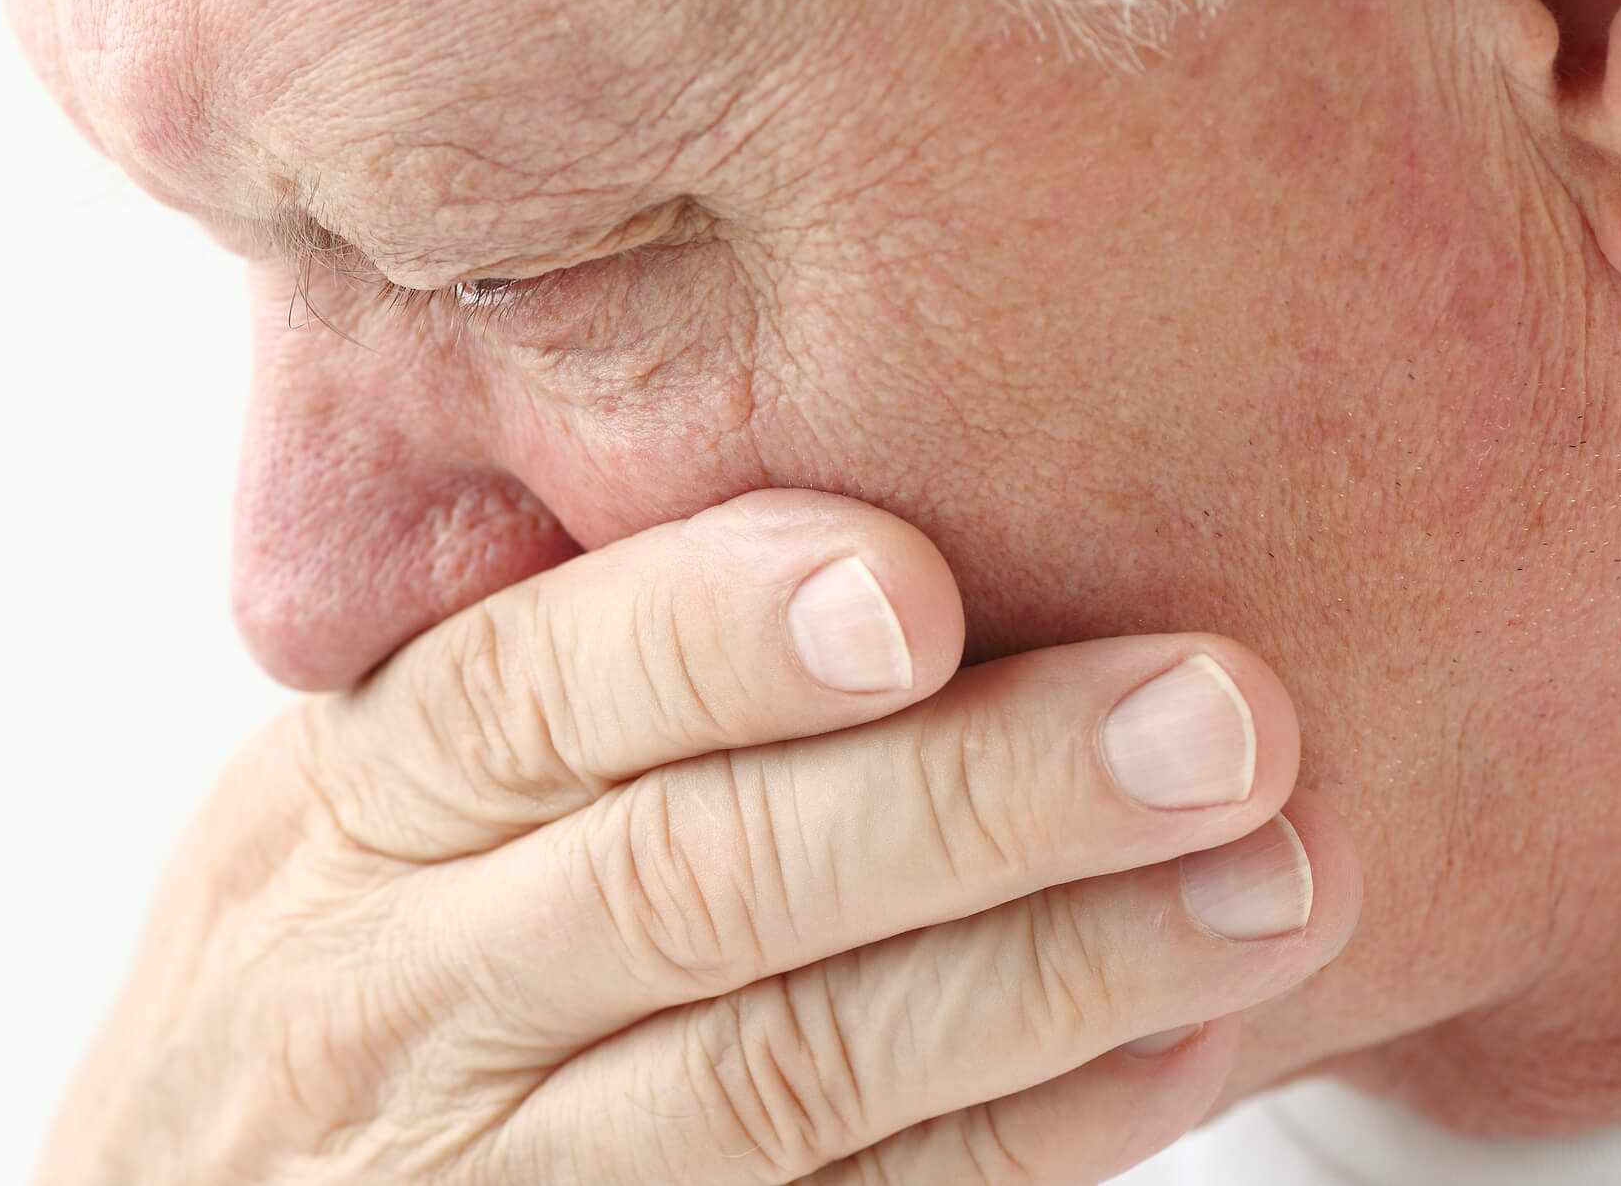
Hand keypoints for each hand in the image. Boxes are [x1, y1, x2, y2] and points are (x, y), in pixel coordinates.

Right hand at [35, 490, 1359, 1184]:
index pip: (525, 697)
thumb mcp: (370, 803)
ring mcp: (502, 1177)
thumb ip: (548, 680)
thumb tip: (851, 501)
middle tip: (1215, 717)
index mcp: (349, 811)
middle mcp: (401, 995)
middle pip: (693, 883)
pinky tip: (1176, 1047)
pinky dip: (1025, 1141)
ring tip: (1271, 878)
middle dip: (968, 797)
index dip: (714, 635)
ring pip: (787, 1073)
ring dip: (1051, 973)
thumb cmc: (361, 953)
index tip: (916, 586)